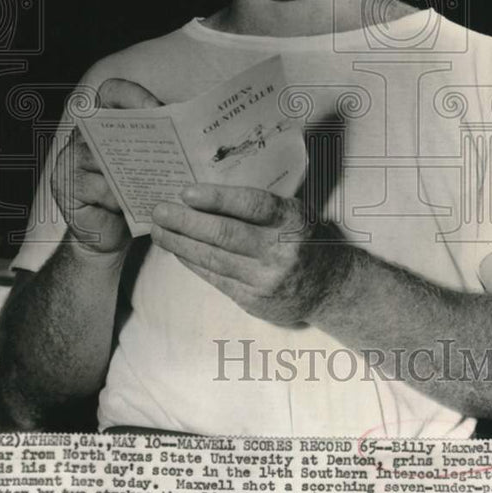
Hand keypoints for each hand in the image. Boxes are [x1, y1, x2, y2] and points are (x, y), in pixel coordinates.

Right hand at [52, 78, 161, 252]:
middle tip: (168, 145)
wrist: (110, 238)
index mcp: (104, 123)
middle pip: (106, 123)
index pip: (112, 92)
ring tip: (157, 180)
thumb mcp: (147, 169)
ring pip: (99, 157)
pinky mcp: (67, 187)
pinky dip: (117, 196)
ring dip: (130, 168)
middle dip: (138, 134)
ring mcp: (70, 161)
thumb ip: (158, 148)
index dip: (133, 95)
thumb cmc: (133, 197)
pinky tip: (134, 204)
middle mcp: (83, 136)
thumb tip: (194, 137)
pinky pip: (95, 186)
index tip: (159, 108)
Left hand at [150, 184, 353, 324]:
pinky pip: (215, 278)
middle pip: (225, 234)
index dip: (217, 198)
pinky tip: (177, 251)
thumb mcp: (296, 213)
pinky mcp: (254, 300)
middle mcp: (280, 251)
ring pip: (214, 259)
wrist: (332, 287)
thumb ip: (261, 206)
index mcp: (293, 221)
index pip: (252, 205)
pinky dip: (193, 263)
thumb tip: (207, 195)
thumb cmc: (307, 239)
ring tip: (159, 230)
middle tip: (159, 210)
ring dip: (181, 244)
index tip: (186, 192)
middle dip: (186, 222)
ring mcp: (266, 279)